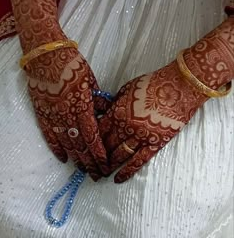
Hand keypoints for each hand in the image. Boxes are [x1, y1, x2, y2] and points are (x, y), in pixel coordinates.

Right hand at [27, 47, 109, 180]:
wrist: (46, 55)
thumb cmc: (72, 64)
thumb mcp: (91, 81)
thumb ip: (98, 100)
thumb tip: (105, 114)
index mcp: (82, 106)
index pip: (93, 136)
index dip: (99, 152)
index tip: (106, 164)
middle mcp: (67, 114)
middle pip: (80, 144)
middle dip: (90, 161)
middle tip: (97, 175)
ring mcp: (53, 115)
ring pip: (66, 143)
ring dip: (76, 158)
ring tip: (83, 170)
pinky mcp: (42, 113)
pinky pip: (49, 134)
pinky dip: (56, 147)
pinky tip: (62, 158)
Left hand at [99, 17, 233, 182]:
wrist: (179, 86)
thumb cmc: (152, 84)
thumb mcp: (127, 89)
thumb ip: (114, 102)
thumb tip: (102, 112)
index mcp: (117, 111)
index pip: (97, 131)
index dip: (89, 141)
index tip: (84, 148)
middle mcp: (126, 127)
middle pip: (105, 145)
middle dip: (95, 157)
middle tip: (88, 165)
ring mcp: (141, 137)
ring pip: (119, 156)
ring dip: (108, 166)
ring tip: (100, 173)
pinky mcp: (155, 143)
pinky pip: (138, 161)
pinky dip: (127, 172)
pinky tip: (118, 179)